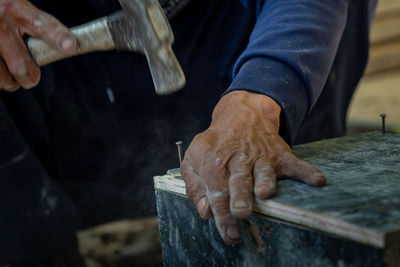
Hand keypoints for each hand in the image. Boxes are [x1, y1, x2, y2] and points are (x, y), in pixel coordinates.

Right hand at [0, 0, 75, 91]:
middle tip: (31, 77)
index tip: (70, 47)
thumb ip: (34, 27)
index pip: (43, 25)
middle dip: (29, 77)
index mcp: (16, 8)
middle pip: (22, 66)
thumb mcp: (18, 8)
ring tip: (6, 68)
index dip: (58, 37)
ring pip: (4, 79)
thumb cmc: (1, 9)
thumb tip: (57, 52)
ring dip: (8, 80)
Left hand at [181, 90, 325, 243]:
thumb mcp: (194, 158)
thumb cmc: (215, 143)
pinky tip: (318, 181)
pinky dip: (307, 172)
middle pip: (239, 180)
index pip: (216, 190)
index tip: (228, 232)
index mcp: (214, 161)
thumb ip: (194, 186)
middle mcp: (238, 159)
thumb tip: (205, 212)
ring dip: (266, 182)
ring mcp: (261, 156)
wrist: (241, 115)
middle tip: (240, 212)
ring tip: (265, 194)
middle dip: (240, 197)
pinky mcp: (280, 154)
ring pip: (264, 171)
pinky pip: (295, 164)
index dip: (221, 213)